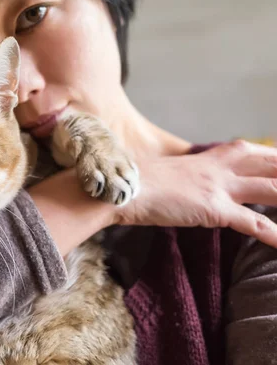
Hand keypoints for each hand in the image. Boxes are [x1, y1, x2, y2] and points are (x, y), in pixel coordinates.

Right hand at [117, 140, 276, 247]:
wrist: (123, 188)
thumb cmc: (140, 183)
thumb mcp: (169, 173)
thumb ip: (187, 176)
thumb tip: (188, 185)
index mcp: (208, 158)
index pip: (252, 151)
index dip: (274, 156)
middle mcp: (219, 168)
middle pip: (270, 165)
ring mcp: (218, 187)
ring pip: (270, 190)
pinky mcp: (213, 209)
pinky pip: (251, 222)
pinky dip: (272, 233)